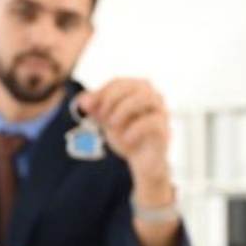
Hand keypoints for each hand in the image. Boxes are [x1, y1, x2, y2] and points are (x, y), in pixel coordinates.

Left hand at [77, 79, 172, 204]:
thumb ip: (94, 110)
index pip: (119, 82)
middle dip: (112, 98)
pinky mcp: (164, 129)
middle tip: (101, 116)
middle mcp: (153, 96)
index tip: (87, 107)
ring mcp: (161, 112)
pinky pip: (152, 122)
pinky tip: (126, 139)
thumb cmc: (126, 136)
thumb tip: (82, 101)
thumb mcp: (106, 122)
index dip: (101, 92)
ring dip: (124, 109)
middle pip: (133, 85)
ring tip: (112, 125)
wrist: (143, 163)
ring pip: (146, 98)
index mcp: (138, 90)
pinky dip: (135, 129)